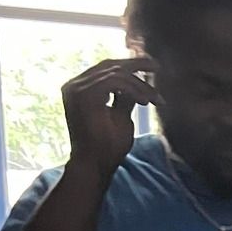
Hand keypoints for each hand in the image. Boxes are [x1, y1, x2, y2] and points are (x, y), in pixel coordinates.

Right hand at [62, 56, 153, 181]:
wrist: (95, 164)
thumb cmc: (108, 146)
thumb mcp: (121, 116)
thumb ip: (125, 98)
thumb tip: (137, 84)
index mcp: (80, 88)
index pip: (105, 69)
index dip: (129, 65)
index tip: (152, 68)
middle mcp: (74, 85)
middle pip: (109, 65)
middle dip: (136, 65)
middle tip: (157, 67)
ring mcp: (76, 88)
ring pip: (115, 73)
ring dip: (140, 85)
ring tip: (154, 99)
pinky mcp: (83, 94)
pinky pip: (114, 81)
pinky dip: (133, 89)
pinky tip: (145, 102)